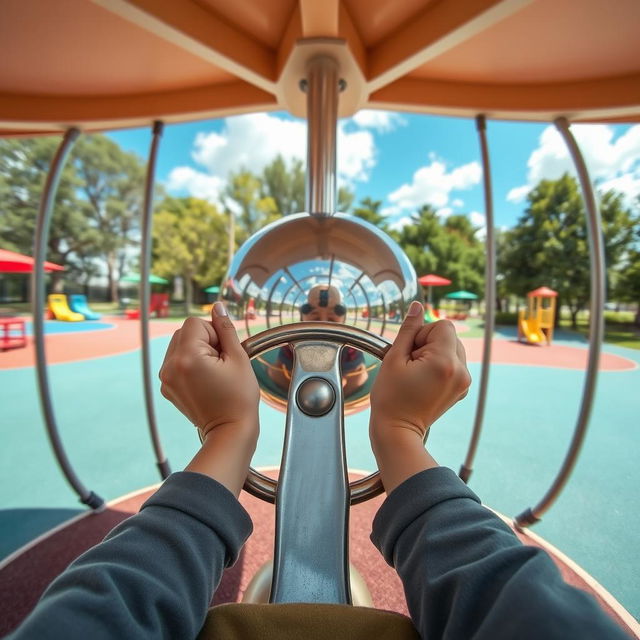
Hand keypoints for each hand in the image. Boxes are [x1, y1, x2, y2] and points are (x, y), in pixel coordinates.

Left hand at [159, 302, 259, 442]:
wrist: (230, 431)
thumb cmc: (239, 398)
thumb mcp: (239, 358)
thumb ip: (226, 328)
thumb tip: (218, 306)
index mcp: (187, 357)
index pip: (194, 323)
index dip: (214, 332)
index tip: (224, 352)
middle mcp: (170, 366)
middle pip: (184, 332)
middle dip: (204, 340)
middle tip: (220, 362)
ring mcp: (166, 378)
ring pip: (179, 346)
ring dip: (196, 351)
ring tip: (213, 372)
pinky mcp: (167, 387)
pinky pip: (176, 362)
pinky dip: (189, 364)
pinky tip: (205, 380)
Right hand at [369, 301, 470, 491]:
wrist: (398, 430)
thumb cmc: (391, 397)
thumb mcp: (394, 358)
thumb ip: (408, 329)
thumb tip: (417, 306)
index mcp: (445, 362)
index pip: (443, 326)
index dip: (423, 333)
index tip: (410, 352)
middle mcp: (461, 371)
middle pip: (450, 336)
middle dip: (430, 343)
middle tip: (412, 363)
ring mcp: (464, 381)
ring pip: (453, 348)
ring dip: (436, 353)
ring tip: (418, 372)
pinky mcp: (462, 388)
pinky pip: (455, 363)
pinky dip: (441, 365)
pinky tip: (425, 380)